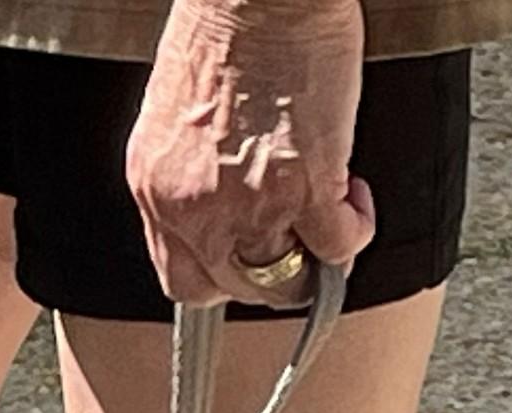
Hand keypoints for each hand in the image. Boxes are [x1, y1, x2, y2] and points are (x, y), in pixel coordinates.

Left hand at [126, 0, 374, 309]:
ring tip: (330, 213)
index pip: (181, 277)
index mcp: (155, 185)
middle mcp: (195, 207)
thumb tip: (224, 195)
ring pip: (286, 280)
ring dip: (314, 256)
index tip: (247, 259)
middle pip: (234, 287)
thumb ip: (190, 168)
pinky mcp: (306, 189)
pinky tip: (355, 195)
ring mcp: (249, 205)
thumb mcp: (176, 112)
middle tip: (295, 236)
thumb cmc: (223, 23)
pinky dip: (355, 230)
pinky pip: (338, 248)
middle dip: (271, 270)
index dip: (222, 276)